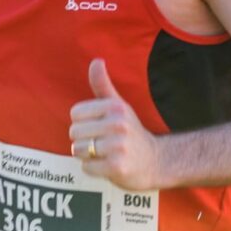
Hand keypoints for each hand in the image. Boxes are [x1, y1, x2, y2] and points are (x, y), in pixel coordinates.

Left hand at [70, 59, 160, 190]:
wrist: (156, 162)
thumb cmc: (130, 132)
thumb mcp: (118, 106)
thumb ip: (102, 84)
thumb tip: (96, 61)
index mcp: (115, 108)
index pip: (75, 114)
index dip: (83, 123)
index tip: (100, 127)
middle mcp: (118, 125)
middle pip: (74, 132)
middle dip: (84, 140)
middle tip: (103, 143)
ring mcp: (119, 147)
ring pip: (78, 150)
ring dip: (88, 156)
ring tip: (106, 154)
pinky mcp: (117, 167)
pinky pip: (87, 167)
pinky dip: (94, 169)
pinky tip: (109, 165)